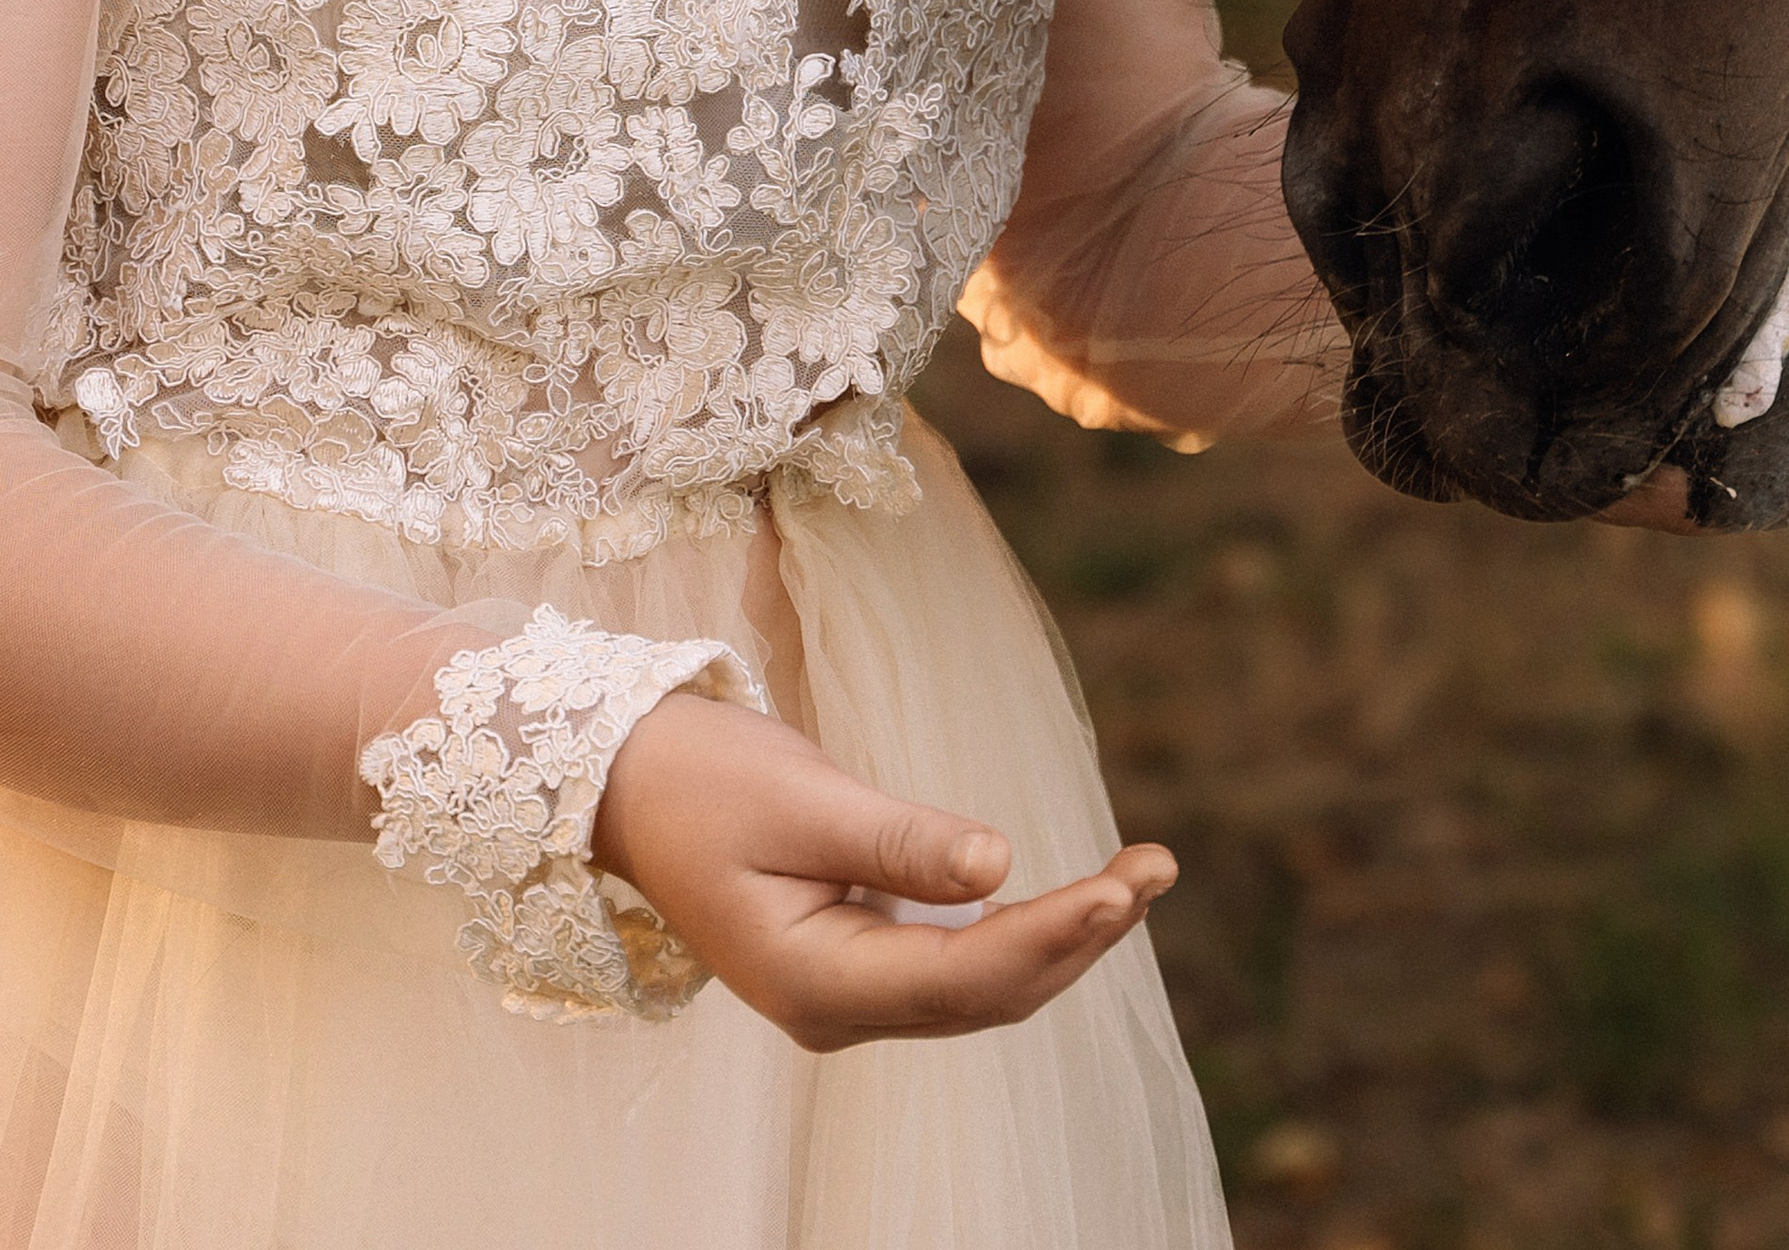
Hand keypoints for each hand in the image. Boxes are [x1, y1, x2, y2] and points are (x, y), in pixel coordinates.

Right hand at [599, 684, 1174, 1050]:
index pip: (965, 974)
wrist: (628, 785)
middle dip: (1080, 936)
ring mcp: (849, 991)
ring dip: (1063, 936)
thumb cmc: (704, 780)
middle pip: (987, 992)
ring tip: (1143, 877)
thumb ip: (900, 839)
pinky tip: (1078, 900)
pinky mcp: (858, 958)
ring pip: (980, 984)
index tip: (1126, 886)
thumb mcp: (803, 798)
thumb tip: (1001, 864)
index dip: (1054, 933)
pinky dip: (1021, 929)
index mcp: (818, 983)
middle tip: (1160, 868)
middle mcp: (838, 1007)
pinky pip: (957, 962)